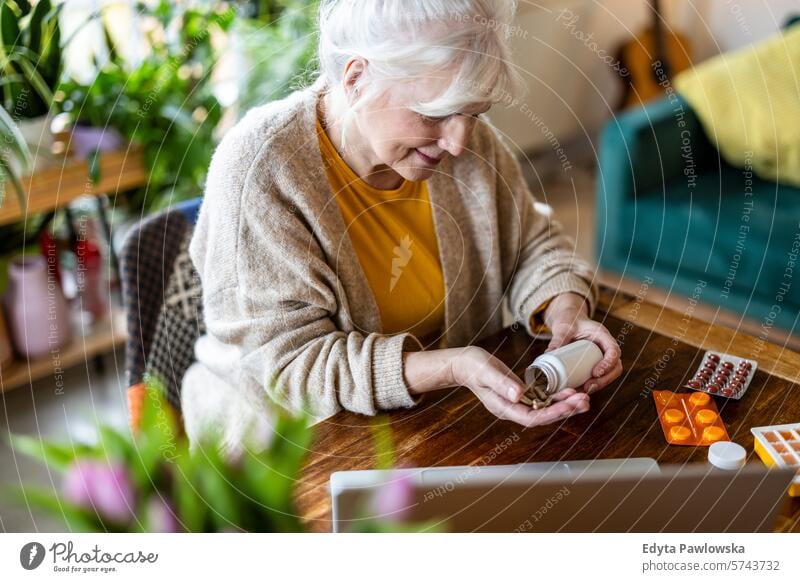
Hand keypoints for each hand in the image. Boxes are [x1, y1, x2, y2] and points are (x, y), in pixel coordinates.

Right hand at [450, 346, 589, 426]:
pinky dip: (556, 396)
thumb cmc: (473, 366)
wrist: (463, 364)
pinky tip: (569, 391)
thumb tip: (520, 394)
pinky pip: (541, 399)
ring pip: (545, 409)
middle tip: (586, 401)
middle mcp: (512, 409)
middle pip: (543, 416)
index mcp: (504, 408)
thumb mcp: (486, 372)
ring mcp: (517, 403)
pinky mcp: (520, 394)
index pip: (533, 417)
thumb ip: (502, 384)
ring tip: (584, 397)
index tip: (571, 404)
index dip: (553, 412)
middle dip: (566, 410)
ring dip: (565, 404)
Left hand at [543, 292, 622, 393]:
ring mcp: (603, 357)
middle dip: (605, 380)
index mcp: (603, 335)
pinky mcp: (596, 364)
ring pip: (609, 374)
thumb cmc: (569, 321)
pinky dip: (592, 385)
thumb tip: (548, 355)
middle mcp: (606, 347)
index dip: (608, 363)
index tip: (595, 372)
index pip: (614, 350)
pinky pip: (599, 377)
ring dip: (599, 385)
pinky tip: (580, 391)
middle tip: (588, 387)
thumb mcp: (563, 327)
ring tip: (583, 391)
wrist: (569, 320)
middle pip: (616, 367)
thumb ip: (558, 338)